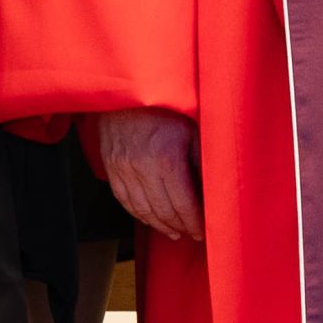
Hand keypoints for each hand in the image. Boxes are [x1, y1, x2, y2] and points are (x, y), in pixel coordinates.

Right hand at [94, 108, 203, 244]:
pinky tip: (150, 218)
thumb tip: (212, 191)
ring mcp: (123, 168)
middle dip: (179, 227)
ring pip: (141, 210)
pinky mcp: (111, 166)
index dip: (194, 222)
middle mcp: (142, 167)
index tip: (203, 230)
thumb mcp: (193, 131)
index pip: (183, 205)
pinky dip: (138, 214)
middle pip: (162, 212)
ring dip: (159, 225)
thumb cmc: (166, 107)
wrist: (131, 89)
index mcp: (167, 159)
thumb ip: (201, 162)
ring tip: (173, 231)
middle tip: (191, 232)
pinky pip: (123, 199)